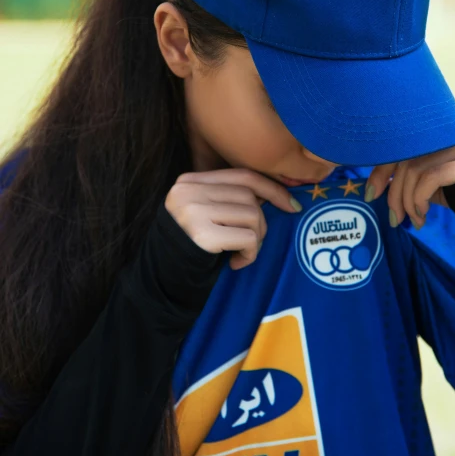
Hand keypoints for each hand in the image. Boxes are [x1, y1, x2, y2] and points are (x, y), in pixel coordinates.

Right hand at [165, 168, 301, 269]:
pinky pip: (248, 238)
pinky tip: (235, 263)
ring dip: (255, 240)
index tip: (292, 205)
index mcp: (189, 181)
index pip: (241, 176)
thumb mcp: (206, 213)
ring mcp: (193, 211)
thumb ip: (229, 198)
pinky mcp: (202, 235)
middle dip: (260, 223)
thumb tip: (279, 195)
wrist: (162, 279)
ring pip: (252, 216)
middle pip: (249, 197)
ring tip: (239, 253)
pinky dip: (250, 254)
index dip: (272, 189)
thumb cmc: (193, 246)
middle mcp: (189, 191)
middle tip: (250, 244)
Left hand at [365, 119, 454, 228]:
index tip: (371, 194)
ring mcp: (453, 143)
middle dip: (393, 194)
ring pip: (413, 171)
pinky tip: (423, 214)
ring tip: (413, 219)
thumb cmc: (449, 183)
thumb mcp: (423, 176)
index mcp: (425, 131)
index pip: (395, 147)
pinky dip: (419, 200)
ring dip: (407, 202)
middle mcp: (440, 131)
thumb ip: (402, 173)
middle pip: (403, 160)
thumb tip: (373, 190)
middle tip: (393, 218)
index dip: (379, 171)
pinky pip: (429, 180)